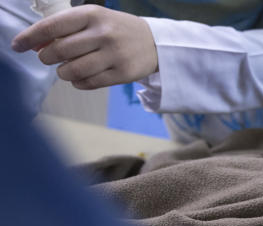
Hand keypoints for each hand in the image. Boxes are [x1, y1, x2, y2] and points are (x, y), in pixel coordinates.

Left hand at [11, 6, 158, 89]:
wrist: (154, 43)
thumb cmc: (115, 29)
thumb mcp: (93, 19)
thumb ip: (66, 29)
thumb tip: (36, 44)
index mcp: (92, 15)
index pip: (52, 27)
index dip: (30, 37)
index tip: (17, 46)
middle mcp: (103, 33)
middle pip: (60, 51)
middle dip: (47, 57)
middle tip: (48, 58)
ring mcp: (114, 55)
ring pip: (74, 70)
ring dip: (63, 73)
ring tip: (66, 70)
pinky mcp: (123, 74)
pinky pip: (89, 83)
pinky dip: (78, 83)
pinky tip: (79, 78)